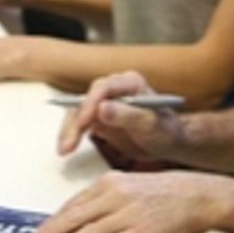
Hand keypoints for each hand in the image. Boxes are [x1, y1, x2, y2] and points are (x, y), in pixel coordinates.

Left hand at [26, 170, 217, 232]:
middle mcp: (115, 196)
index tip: (39, 231)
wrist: (196, 195)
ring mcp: (128, 215)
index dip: (52, 220)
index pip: (73, 204)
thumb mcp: (129, 185)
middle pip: (74, 217)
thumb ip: (105, 199)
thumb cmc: (165, 191)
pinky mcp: (141, 232)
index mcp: (110, 182)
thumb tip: (80, 216)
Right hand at [56, 70, 183, 160]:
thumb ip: (128, 116)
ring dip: (69, 130)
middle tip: (68, 144)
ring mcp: (104, 103)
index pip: (103, 87)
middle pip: (85, 99)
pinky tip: (66, 149)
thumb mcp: (151, 125)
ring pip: (78, 111)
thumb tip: (102, 108)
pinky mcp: (98, 118)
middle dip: (75, 121)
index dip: (89, 104)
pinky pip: (79, 124)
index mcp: (130, 82)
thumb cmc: (166, 131)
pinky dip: (71, 135)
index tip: (83, 123)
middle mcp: (114, 89)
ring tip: (64, 150)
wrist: (169, 144)